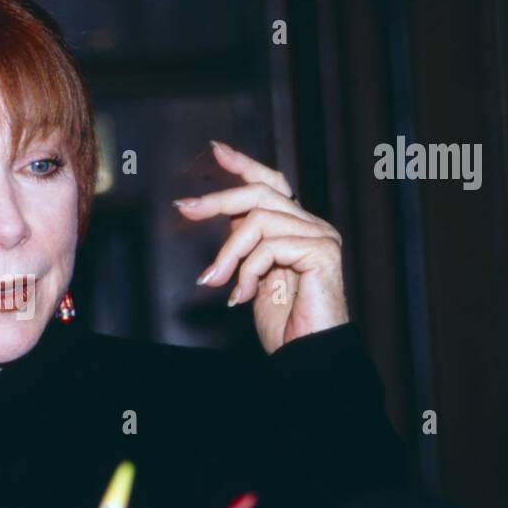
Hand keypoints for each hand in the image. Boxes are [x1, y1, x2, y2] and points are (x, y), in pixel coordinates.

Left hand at [175, 142, 347, 354]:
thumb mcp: (252, 276)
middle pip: (261, 193)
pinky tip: (242, 297)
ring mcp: (321, 236)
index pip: (272, 184)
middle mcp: (312, 226)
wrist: (306, 356)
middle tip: (185, 208)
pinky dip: (247, 271)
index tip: (215, 151)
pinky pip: (270, 246)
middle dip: (218, 200)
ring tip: (216, 281)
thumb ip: (245, 245)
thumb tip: (224, 218)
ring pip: (259, 221)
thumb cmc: (282, 323)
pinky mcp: (323, 252)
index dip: (244, 165)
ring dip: (228, 254)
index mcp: (296, 228)